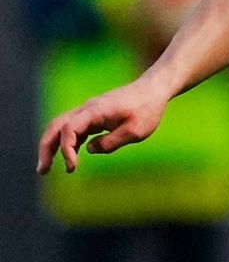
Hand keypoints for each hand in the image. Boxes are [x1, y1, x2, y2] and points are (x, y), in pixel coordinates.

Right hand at [37, 78, 170, 175]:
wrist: (152, 90)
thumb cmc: (147, 110)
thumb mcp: (135, 131)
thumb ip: (111, 142)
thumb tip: (90, 150)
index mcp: (94, 111)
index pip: (69, 129)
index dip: (66, 150)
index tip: (72, 167)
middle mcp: (86, 110)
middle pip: (55, 127)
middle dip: (46, 149)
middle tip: (42, 171)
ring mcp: (88, 112)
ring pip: (61, 128)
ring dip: (53, 146)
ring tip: (49, 168)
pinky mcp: (93, 116)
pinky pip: (74, 129)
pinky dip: (68, 143)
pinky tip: (71, 157)